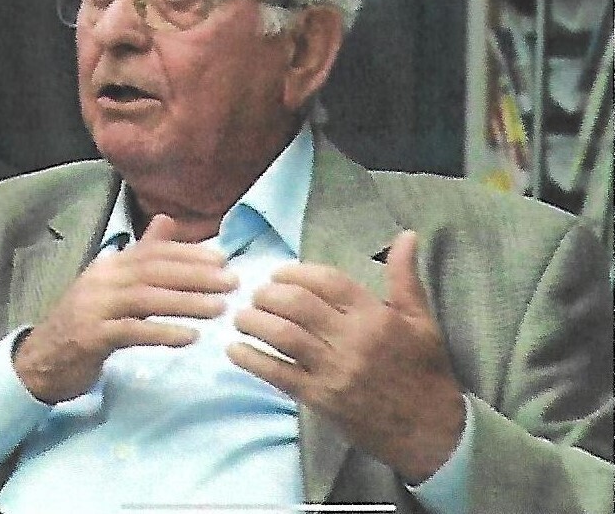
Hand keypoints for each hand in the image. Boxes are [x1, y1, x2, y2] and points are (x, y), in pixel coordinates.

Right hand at [14, 214, 233, 403]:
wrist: (43, 358)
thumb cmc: (89, 319)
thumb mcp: (116, 283)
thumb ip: (143, 253)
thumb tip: (168, 219)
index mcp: (112, 264)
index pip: (155, 252)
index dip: (190, 254)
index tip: (223, 260)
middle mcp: (103, 279)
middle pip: (154, 271)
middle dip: (196, 275)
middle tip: (232, 283)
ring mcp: (95, 307)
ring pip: (146, 299)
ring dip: (187, 302)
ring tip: (219, 308)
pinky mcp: (91, 336)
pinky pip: (132, 332)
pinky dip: (163, 333)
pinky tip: (190, 338)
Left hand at [227, 230, 464, 482]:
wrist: (432, 432)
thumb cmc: (425, 370)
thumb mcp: (421, 319)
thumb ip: (404, 276)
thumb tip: (407, 235)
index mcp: (375, 315)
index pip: (327, 281)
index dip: (297, 272)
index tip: (278, 273)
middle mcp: (352, 339)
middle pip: (298, 305)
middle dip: (269, 294)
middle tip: (256, 293)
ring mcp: (334, 371)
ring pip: (284, 336)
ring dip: (255, 322)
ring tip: (241, 316)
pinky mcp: (321, 399)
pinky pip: (279, 375)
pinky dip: (252, 360)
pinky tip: (235, 350)